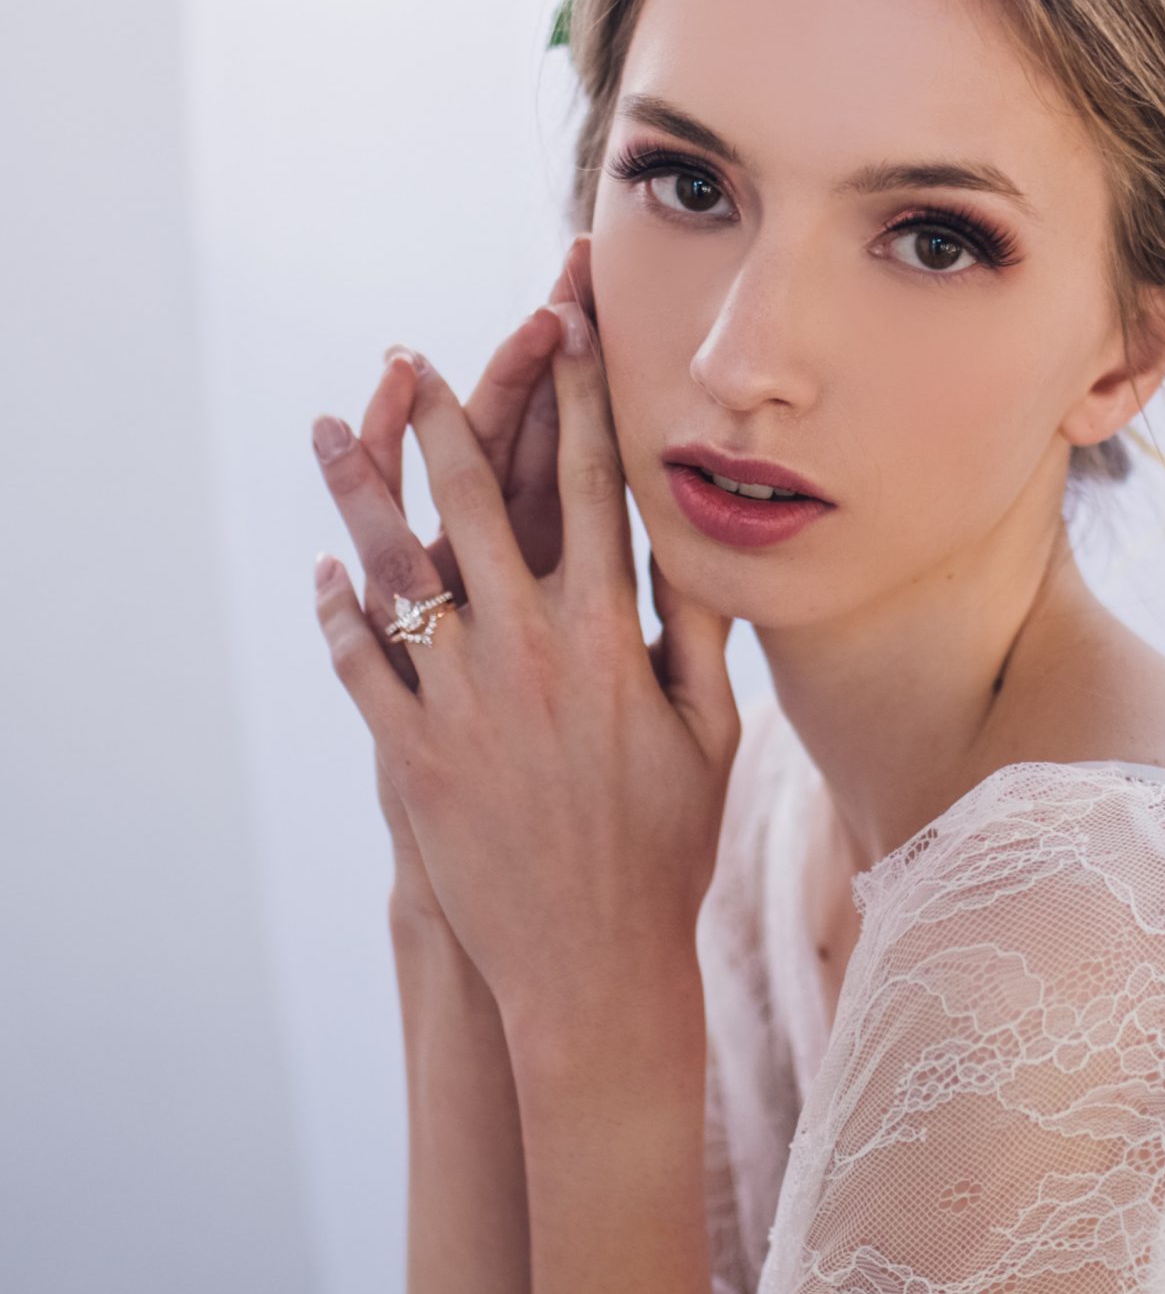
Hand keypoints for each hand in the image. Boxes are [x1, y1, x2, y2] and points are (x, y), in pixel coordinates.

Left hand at [310, 240, 740, 1035]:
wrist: (591, 965)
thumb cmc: (666, 848)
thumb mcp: (711, 736)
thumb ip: (698, 633)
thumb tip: (692, 541)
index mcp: (611, 638)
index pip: (593, 488)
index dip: (576, 399)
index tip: (561, 328)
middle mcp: (529, 652)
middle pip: (478, 504)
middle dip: (443, 417)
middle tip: (411, 356)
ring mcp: (460, 701)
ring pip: (397, 571)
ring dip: (358, 494)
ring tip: (324, 429)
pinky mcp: (408, 755)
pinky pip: (359, 663)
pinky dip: (336, 613)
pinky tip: (324, 571)